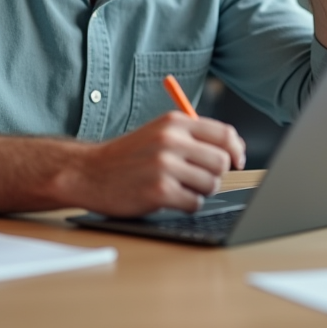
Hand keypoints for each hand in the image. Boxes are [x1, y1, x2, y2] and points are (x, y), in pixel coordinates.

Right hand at [72, 112, 245, 216]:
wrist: (89, 172)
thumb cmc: (128, 156)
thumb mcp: (159, 133)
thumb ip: (193, 137)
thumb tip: (234, 151)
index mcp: (174, 122)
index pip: (225, 134)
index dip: (236, 150)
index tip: (237, 162)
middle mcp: (170, 141)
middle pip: (221, 162)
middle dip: (216, 174)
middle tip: (198, 178)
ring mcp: (164, 166)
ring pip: (211, 184)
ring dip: (200, 191)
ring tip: (179, 187)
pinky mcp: (159, 192)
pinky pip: (194, 203)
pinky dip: (186, 204)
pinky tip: (169, 198)